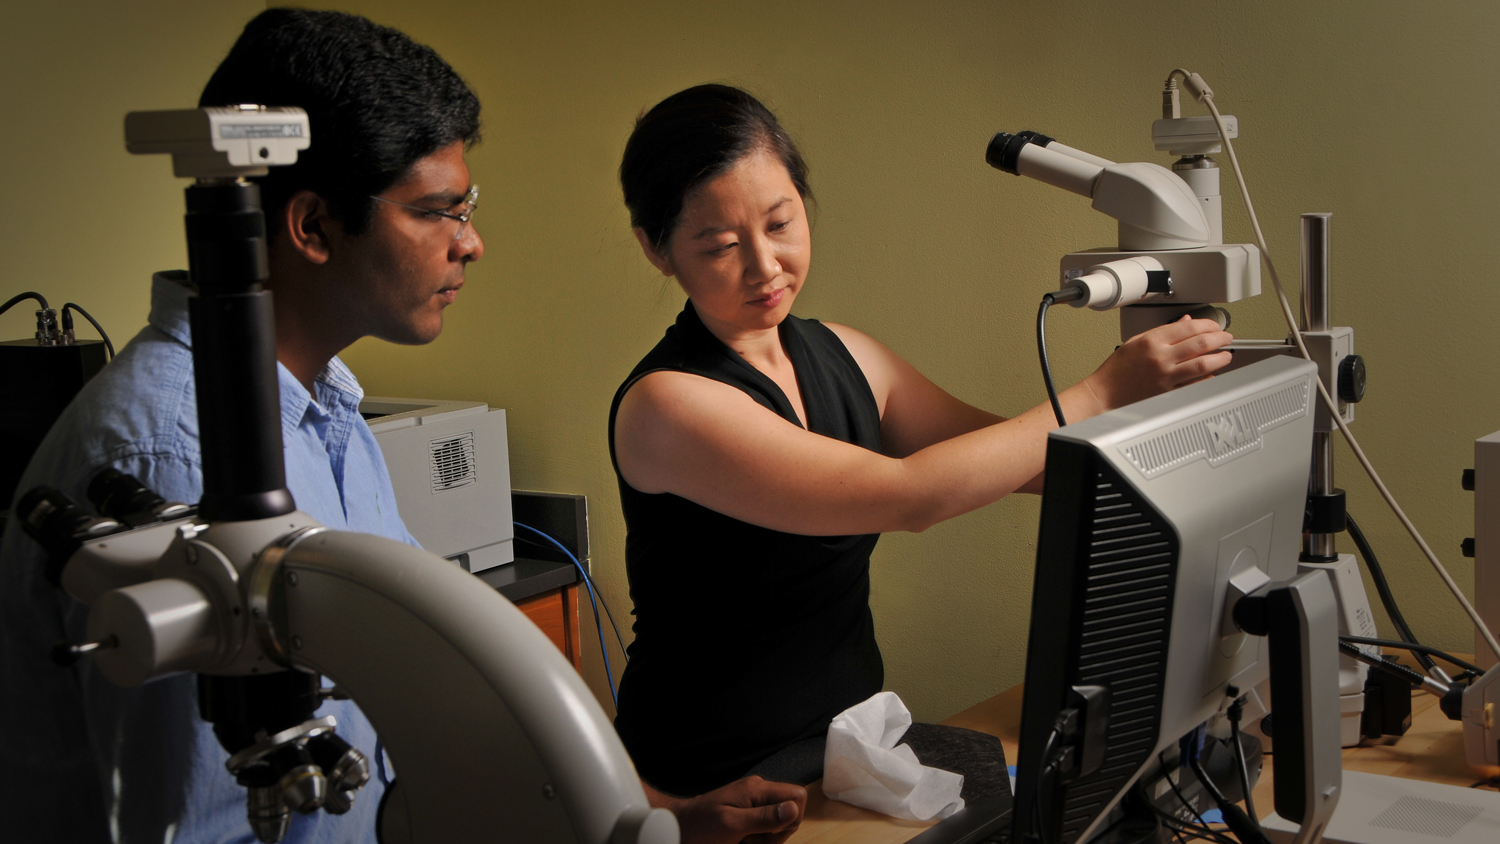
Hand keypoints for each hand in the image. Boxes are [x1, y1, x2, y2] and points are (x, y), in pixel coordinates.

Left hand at [644, 775, 806, 843]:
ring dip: (768, 838)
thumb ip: (764, 817)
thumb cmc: (701, 825)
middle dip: (778, 832)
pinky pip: (768, 828)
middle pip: (792, 812)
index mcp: (758, 789)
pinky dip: (760, 839)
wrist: (678, 827)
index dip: (792, 817)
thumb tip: (794, 808)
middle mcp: (759, 792)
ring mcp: (755, 803)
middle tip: (753, 838)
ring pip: (781, 824)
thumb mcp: (732, 824)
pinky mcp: (750, 814)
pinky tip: (743, 840)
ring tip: (745, 839)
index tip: (770, 830)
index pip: (798, 795)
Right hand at [1083, 315, 1232, 410]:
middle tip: (1226, 338)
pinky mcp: (1168, 392)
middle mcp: (1160, 357)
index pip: (1189, 327)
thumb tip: (1185, 322)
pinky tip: (1212, 373)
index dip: (1207, 324)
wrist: (1105, 393)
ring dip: (1220, 358)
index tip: (1214, 326)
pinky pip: (1195, 383)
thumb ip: (1163, 331)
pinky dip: (1207, 377)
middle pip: (1200, 343)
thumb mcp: (1136, 341)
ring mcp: (1166, 376)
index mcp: (1152, 340)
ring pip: (1203, 363)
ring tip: (1226, 355)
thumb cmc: (1117, 369)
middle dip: (1220, 339)